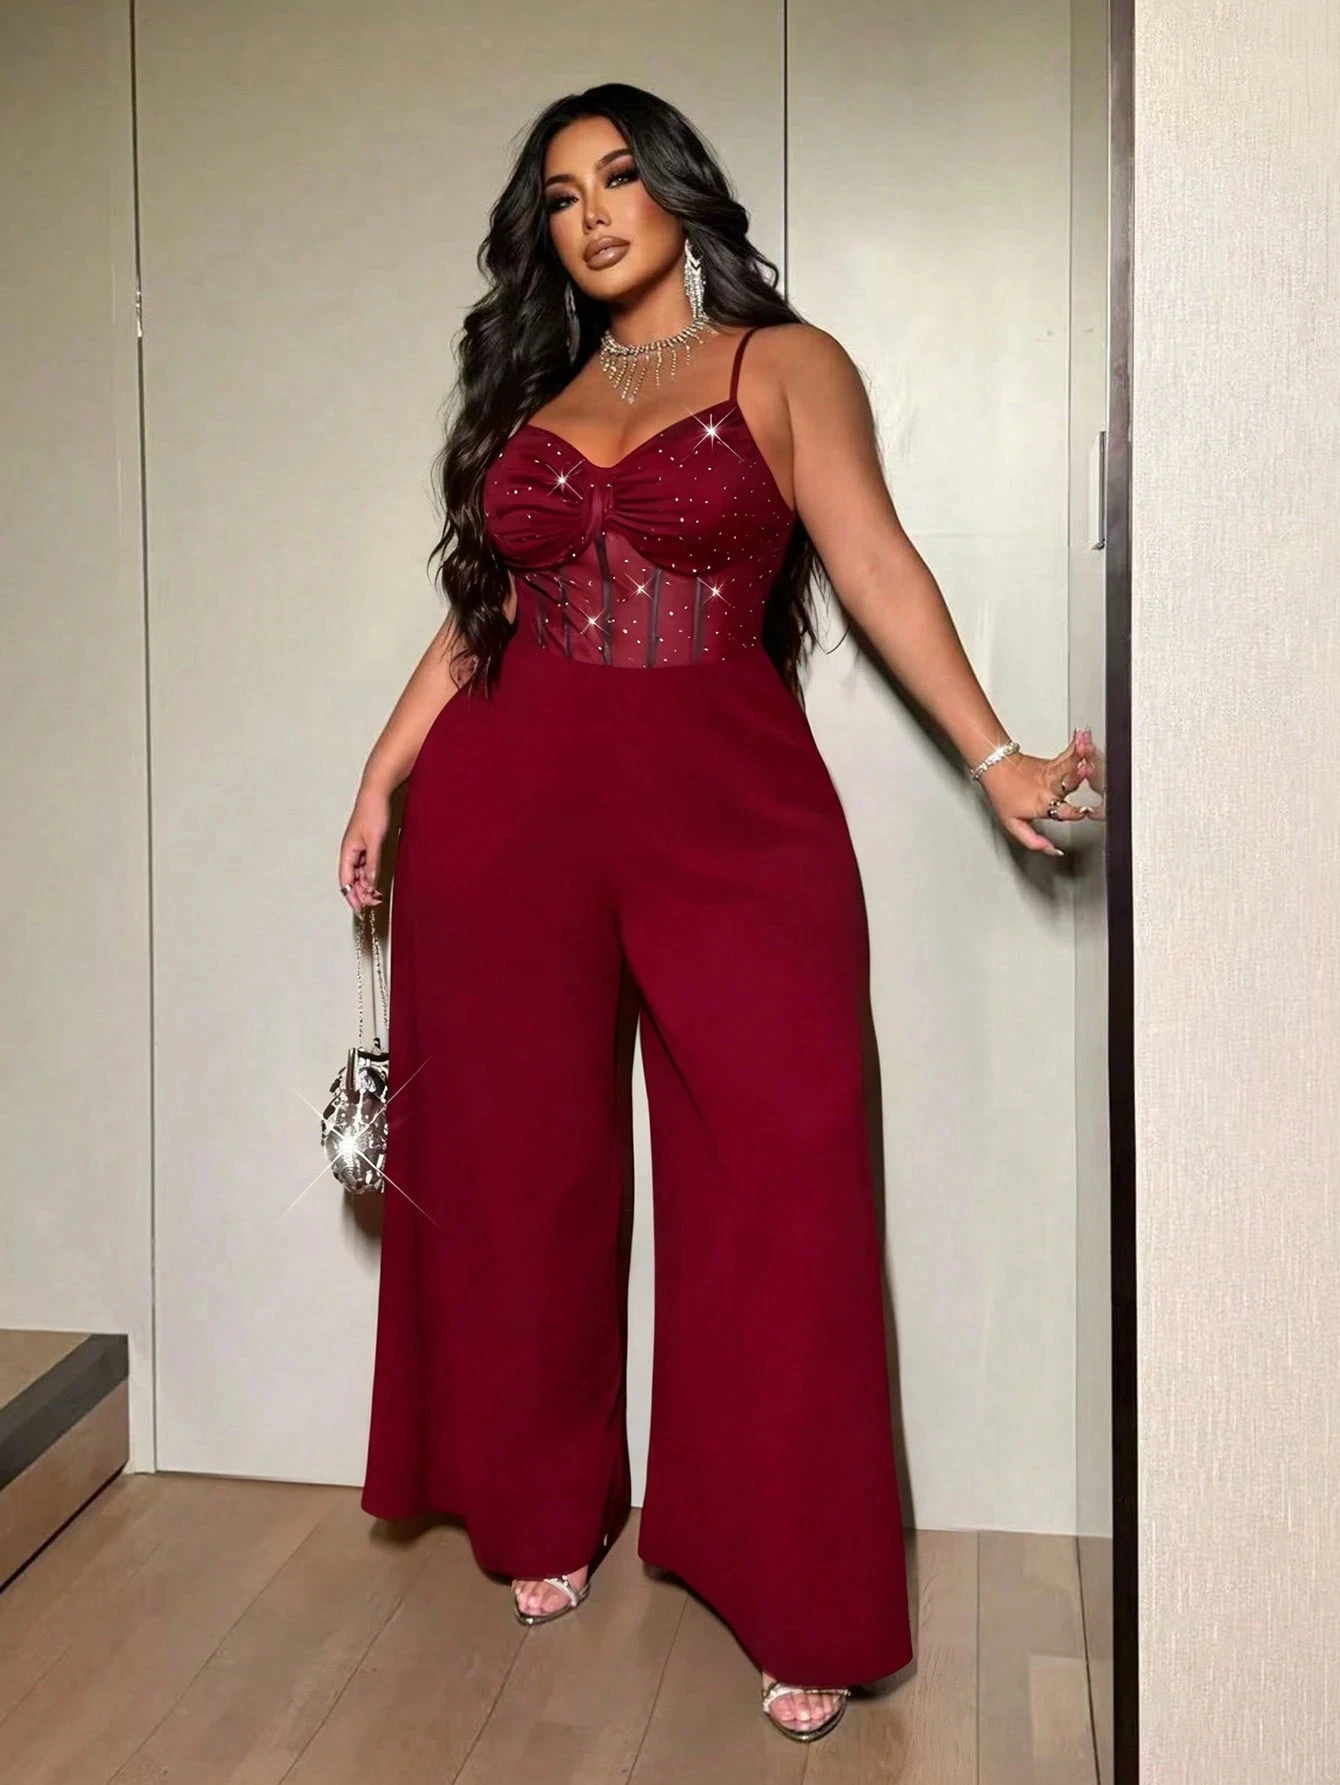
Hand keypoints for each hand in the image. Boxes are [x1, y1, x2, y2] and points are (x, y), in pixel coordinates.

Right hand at [338, 784, 389, 912]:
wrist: (377, 793)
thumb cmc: (373, 813)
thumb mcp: (374, 840)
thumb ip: (372, 863)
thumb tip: (370, 883)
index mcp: (348, 851)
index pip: (345, 880)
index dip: (351, 896)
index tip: (359, 910)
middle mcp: (350, 851)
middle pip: (351, 879)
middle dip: (358, 893)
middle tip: (370, 906)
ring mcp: (358, 848)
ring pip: (358, 873)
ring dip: (364, 885)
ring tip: (374, 897)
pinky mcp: (367, 843)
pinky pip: (365, 865)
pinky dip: (369, 875)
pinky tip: (375, 881)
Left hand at [975, 727, 1096, 856]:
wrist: (995, 767)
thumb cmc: (1003, 794)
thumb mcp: (1012, 824)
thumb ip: (1033, 841)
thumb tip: (1053, 852)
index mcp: (1042, 805)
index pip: (1062, 811)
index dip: (1074, 812)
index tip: (1085, 812)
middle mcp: (1049, 788)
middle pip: (1067, 783)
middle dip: (1078, 776)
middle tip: (1087, 769)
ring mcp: (1051, 773)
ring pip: (1068, 764)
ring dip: (1079, 755)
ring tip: (1087, 746)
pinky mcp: (1052, 763)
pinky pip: (1067, 754)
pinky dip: (1077, 746)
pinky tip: (1085, 738)